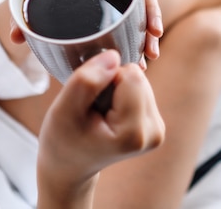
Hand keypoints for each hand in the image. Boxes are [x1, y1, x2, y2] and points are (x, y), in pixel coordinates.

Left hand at [9, 0, 163, 69]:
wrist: (41, 7)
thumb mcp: (29, 3)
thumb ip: (22, 17)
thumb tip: (16, 37)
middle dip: (150, 12)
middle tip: (154, 35)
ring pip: (141, 10)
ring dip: (149, 32)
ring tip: (150, 55)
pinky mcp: (120, 13)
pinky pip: (136, 24)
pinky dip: (141, 39)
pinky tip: (144, 57)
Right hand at [36, 50, 164, 207]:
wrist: (69, 165)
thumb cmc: (63, 139)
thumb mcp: (64, 110)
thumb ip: (87, 81)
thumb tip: (113, 56)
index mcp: (134, 133)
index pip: (130, 75)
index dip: (105, 78)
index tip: (89, 101)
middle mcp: (153, 133)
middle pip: (138, 77)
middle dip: (112, 83)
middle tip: (93, 108)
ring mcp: (157, 130)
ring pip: (139, 80)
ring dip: (116, 89)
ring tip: (98, 112)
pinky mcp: (155, 124)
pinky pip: (140, 88)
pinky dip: (121, 95)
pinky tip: (107, 113)